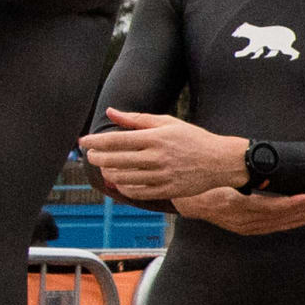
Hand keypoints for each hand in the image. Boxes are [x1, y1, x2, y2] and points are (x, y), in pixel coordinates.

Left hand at [78, 109, 251, 199]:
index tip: (83, 142)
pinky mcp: (166, 190)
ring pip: (123, 178)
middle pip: (115, 160)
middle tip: (90, 155)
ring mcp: (161, 176)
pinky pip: (136, 192)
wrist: (220, 161)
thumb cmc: (193, 138)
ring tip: (105, 167)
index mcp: (155, 137)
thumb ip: (136, 118)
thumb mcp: (167, 122)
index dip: (95, 142)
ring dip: (109, 173)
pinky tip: (120, 182)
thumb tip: (111, 112)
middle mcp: (156, 157)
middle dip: (96, 158)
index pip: (116, 140)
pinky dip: (123, 188)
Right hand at [173, 186, 304, 234]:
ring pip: (277, 223)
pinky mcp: (243, 229)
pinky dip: (287, 224)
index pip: (273, 206)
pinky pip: (270, 228)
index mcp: (236, 205)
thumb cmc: (206, 183)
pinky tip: (302, 220)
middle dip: (303, 207)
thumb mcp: (223, 176)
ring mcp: (242, 227)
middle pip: (279, 216)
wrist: (189, 201)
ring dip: (299, 215)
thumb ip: (244, 175)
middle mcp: (241, 220)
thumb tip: (267, 173)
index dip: (294, 202)